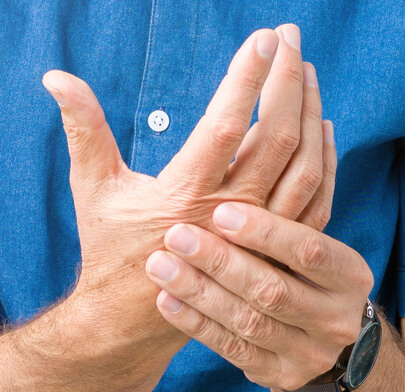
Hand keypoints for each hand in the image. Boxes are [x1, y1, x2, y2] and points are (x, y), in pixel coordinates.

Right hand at [42, 24, 325, 364]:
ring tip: (306, 72)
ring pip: (304, 168)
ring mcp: (258, 237)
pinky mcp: (272, 248)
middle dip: (287, 81)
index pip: (226, 125)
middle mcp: (229, 216)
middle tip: (289, 38)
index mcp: (184, 197)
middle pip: (276, 139)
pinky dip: (324, 160)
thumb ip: (84, 132)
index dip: (246, 78)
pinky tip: (322, 127)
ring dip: (310, 114)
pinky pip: (314, 201)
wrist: (134, 316)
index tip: (262, 39)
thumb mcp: (94, 190)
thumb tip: (58, 79)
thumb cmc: (112, 252)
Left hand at [146, 200, 373, 390]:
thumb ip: (301, 201)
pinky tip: (167, 301)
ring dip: (200, 292)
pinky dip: (197, 324)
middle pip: (274, 289)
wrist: (321, 334)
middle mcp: (336, 317)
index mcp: (350, 274)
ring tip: (160, 265)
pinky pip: (233, 350)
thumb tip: (310, 127)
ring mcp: (311, 353)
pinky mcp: (281, 374)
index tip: (220, 210)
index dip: (266, 231)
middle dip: (221, 262)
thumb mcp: (314, 242)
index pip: (309, 249)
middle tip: (176, 235)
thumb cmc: (308, 275)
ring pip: (249, 322)